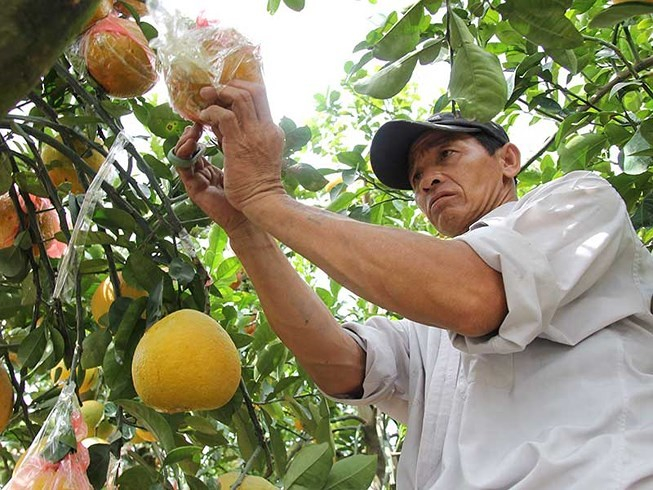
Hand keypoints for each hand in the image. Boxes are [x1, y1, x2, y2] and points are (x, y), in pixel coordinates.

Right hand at [175, 123, 249, 235]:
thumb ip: (229, 143)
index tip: (206, 116)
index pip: (197, 144)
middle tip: (197, 120)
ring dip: (184, 141)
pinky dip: (184, 155)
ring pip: (181, 157)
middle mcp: (200, 172)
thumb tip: (227, 120)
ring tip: (192, 131)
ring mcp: (196, 180)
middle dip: (189, 132)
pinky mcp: (194, 188)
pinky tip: (192, 144)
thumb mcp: (239, 157)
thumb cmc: (249, 186)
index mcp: (209, 166)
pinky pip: (182, 169)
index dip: (199, 130)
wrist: (253, 208)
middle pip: (186, 148)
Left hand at [198, 81, 285, 211]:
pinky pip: (224, 116)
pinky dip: (211, 112)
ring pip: (240, 97)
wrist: (263, 201)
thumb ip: (244, 135)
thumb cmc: (258, 184)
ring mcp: (254, 134)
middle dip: (231, 86)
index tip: (226, 94)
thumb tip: (223, 121)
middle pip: (254, 90)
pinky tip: (203, 118)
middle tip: (214, 91)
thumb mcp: (257, 154)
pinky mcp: (238, 142)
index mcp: (272, 131)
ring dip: (220, 94)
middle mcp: (266, 128)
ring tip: (206, 99)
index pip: (261, 98)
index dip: (242, 91)